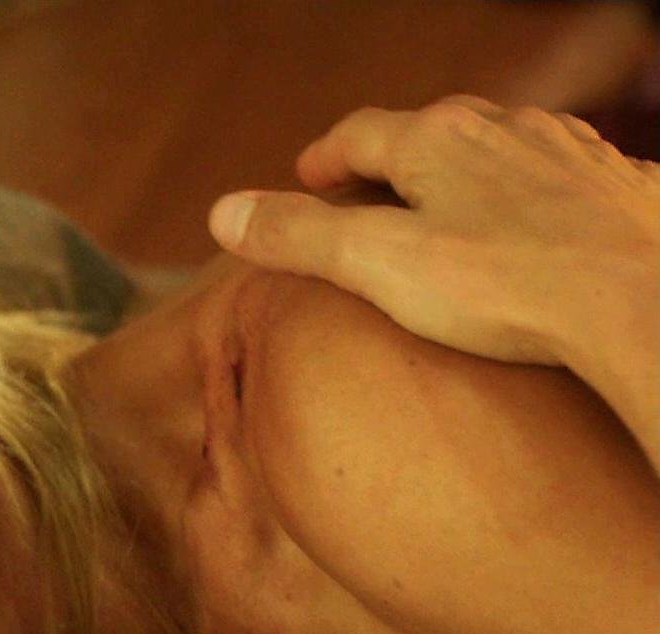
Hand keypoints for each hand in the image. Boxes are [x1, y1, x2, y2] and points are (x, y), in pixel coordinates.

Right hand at [208, 96, 659, 371]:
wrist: (641, 301)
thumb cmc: (508, 287)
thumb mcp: (377, 267)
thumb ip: (298, 237)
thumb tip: (222, 213)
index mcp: (436, 138)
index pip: (359, 134)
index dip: (325, 159)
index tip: (308, 177)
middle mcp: (504, 126)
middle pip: (432, 133)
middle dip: (395, 161)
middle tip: (369, 194)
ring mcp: (569, 151)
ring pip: (502, 149)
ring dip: (469, 173)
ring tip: (450, 211)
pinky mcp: (619, 185)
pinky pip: (564, 179)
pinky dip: (536, 196)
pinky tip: (538, 228)